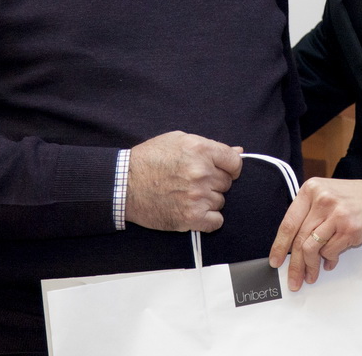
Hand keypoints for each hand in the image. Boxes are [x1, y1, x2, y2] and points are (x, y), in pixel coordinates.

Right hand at [125, 131, 242, 231]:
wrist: (124, 183)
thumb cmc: (148, 160)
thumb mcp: (179, 140)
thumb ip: (209, 146)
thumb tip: (237, 151)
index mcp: (200, 150)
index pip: (235, 161)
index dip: (230, 166)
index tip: (224, 170)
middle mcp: (201, 172)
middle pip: (227, 182)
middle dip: (215, 182)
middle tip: (194, 182)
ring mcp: (197, 195)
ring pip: (220, 201)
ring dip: (209, 200)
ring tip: (188, 194)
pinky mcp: (190, 217)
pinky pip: (216, 222)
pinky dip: (208, 219)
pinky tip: (195, 211)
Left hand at [268, 177, 361, 290]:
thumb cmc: (354, 199)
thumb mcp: (326, 195)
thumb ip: (309, 214)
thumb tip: (293, 245)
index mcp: (311, 189)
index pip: (288, 222)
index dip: (280, 245)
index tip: (275, 260)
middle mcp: (321, 200)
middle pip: (299, 239)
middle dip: (294, 264)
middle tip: (293, 279)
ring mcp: (335, 214)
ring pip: (311, 248)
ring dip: (310, 267)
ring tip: (311, 276)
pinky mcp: (348, 228)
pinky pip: (330, 252)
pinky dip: (328, 261)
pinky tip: (330, 262)